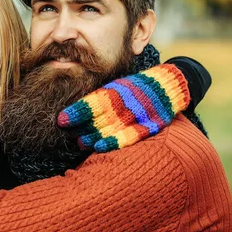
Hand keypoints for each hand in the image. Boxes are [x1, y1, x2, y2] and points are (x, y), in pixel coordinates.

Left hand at [57, 63, 189, 152]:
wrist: (169, 84)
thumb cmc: (137, 87)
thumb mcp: (118, 85)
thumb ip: (101, 96)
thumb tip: (77, 108)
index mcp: (116, 90)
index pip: (92, 103)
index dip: (76, 112)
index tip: (61, 120)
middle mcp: (126, 103)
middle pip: (98, 118)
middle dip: (80, 127)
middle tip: (67, 134)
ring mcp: (138, 115)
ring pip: (110, 128)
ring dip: (92, 137)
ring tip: (80, 142)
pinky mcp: (149, 125)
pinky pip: (129, 136)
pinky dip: (113, 142)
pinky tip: (99, 147)